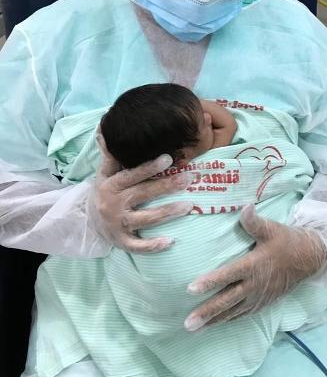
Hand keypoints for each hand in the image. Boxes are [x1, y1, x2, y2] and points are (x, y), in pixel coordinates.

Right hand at [94, 132, 192, 252]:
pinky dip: (153, 246)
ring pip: (145, 219)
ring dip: (167, 213)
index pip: (131, 175)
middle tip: (189, 178)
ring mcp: (118, 224)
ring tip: (189, 205)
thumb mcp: (104, 173)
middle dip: (166, 186)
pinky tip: (170, 241)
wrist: (87, 221)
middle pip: (143, 194)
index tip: (168, 158)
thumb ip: (109, 154)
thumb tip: (104, 131)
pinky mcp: (121, 242)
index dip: (149, 168)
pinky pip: (138, 246)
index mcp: (111, 185)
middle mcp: (114, 205)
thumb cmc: (104, 191)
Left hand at [184, 205, 326, 330]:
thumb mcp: (272, 228)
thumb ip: (254, 221)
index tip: (190, 289)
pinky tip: (214, 325)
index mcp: (253, 266)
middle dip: (207, 312)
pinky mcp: (263, 303)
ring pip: (232, 312)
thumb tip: (245, 207)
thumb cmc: (286, 241)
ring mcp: (258, 297)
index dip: (210, 282)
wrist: (309, 259)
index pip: (228, 275)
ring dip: (213, 320)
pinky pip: (242, 314)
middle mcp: (254, 285)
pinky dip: (227, 320)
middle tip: (187, 323)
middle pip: (226, 300)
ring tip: (194, 330)